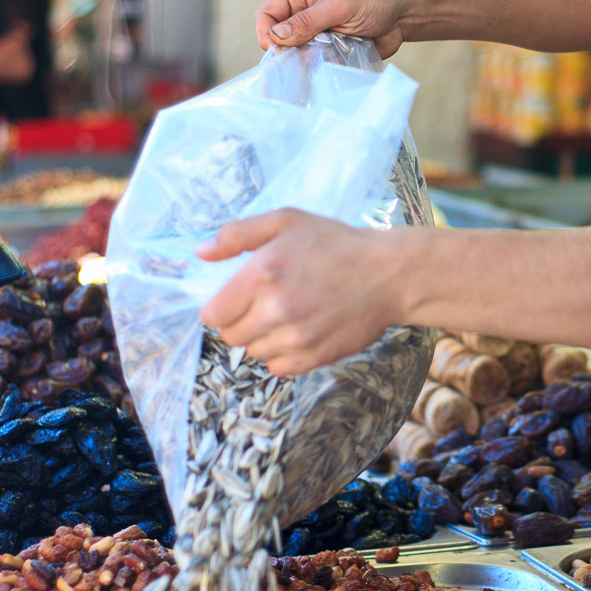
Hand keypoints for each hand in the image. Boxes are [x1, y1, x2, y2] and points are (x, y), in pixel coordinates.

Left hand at [197, 208, 400, 375]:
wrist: (390, 274)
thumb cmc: (337, 243)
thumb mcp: (287, 221)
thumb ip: (238, 234)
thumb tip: (201, 253)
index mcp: (261, 274)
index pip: (213, 314)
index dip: (223, 306)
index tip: (240, 298)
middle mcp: (274, 309)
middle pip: (231, 337)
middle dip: (242, 322)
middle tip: (267, 305)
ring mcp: (295, 337)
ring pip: (254, 353)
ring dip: (264, 338)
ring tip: (289, 317)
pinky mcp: (314, 357)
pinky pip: (278, 368)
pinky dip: (283, 355)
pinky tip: (301, 332)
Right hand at [255, 0, 408, 56]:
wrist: (404, 13)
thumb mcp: (339, 6)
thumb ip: (308, 21)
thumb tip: (277, 36)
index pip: (267, 14)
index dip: (268, 34)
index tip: (280, 52)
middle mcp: (302, 10)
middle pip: (278, 36)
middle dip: (287, 50)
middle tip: (301, 62)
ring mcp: (315, 29)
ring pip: (295, 52)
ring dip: (304, 60)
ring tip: (319, 63)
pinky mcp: (328, 46)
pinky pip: (314, 60)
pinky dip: (318, 66)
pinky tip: (328, 68)